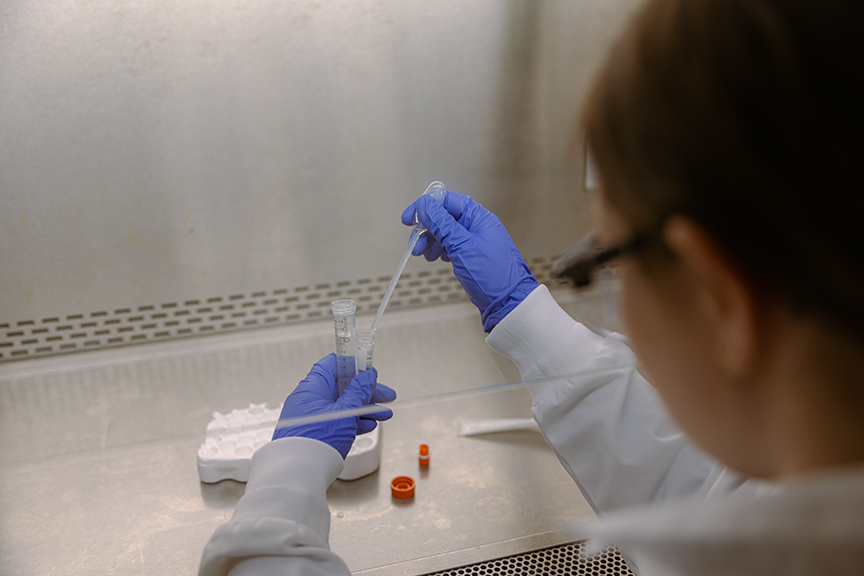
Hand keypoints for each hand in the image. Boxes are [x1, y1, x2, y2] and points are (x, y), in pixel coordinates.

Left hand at [272, 353, 396, 458]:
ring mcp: (311, 417)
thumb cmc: (317, 440)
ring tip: (384, 414)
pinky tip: (368, 426)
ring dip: (364, 408)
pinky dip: (353, 422)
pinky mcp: (314, 433)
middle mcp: (310, 399)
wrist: (299, 472)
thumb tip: (367, 376)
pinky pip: (337, 421)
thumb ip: (359, 392)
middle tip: (386, 395)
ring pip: (342, 406)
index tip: (370, 369)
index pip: (332, 365)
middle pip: (342, 388)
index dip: (353, 365)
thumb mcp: (346, 412)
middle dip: (367, 392)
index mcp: (313, 387)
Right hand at [401, 190, 537, 331]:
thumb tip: (424, 203)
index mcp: (479, 217)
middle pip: (443, 217)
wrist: (508, 305)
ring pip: (444, 233)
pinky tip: (435, 258)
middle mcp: (476, 226)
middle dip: (426, 229)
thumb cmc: (493, 275)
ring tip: (423, 254)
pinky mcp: (470, 256)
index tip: (409, 218)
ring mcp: (474, 242)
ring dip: (429, 241)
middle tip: (414, 243)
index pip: (447, 200)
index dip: (425, 206)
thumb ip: (442, 223)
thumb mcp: (462, 246)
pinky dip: (438, 250)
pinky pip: (449, 246)